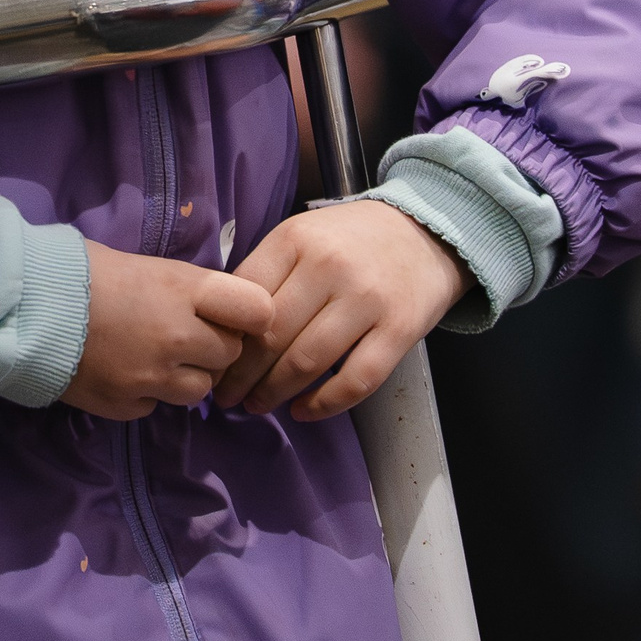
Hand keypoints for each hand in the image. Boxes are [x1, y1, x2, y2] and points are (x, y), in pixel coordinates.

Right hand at [61, 242, 274, 420]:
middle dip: (213, 347)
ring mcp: (153, 377)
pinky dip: (148, 393)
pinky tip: (125, 370)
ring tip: (155, 356)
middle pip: (229, 355)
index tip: (236, 316)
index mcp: (186, 290)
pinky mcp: (126, 405)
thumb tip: (219, 309)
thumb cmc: (86, 271)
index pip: (258, 311)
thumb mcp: (150, 267)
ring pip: (200, 390)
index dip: (251, 315)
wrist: (25, 303)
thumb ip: (191, 290)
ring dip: (186, 376)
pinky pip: (157, 405)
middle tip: (185, 333)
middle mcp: (178, 336)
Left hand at [212, 200, 470, 421]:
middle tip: (226, 394)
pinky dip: (324, 404)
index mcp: (296, 239)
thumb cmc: (353, 239)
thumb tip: (222, 327)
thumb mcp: (304, 235)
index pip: (245, 302)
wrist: (428, 230)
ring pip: (306, 362)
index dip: (223, 340)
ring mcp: (367, 300)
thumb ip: (268, 272)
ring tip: (256, 405)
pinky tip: (303, 411)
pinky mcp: (399, 330)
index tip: (212, 362)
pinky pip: (355, 381)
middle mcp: (329, 267)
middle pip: (271, 337)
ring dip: (273, 393)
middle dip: (241, 376)